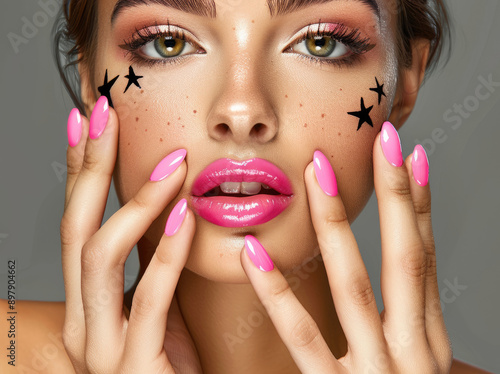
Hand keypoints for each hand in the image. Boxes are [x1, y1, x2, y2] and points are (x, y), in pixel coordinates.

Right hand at [60, 97, 201, 372]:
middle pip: (76, 228)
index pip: (78, 222)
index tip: (88, 120)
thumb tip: (163, 212)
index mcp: (89, 304)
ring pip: (102, 256)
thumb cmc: (173, 366)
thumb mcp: (158, 307)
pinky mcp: (135, 367)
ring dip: (137, 201)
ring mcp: (103, 347)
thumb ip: (150, 265)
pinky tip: (184, 212)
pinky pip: (148, 299)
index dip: (78, 169)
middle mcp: (84, 322)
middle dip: (88, 167)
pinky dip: (166, 251)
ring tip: (171, 161)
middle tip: (103, 113)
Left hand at [240, 122, 452, 372]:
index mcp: (426, 341)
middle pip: (402, 258)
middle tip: (384, 137)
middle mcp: (411, 351)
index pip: (422, 258)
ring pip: (355, 285)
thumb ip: (399, 330)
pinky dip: (279, 295)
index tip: (412, 157)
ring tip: (318, 170)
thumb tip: (394, 294)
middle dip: (395, 195)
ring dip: (336, 224)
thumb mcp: (411, 370)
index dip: (420, 205)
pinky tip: (255, 252)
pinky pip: (303, 341)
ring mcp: (379, 373)